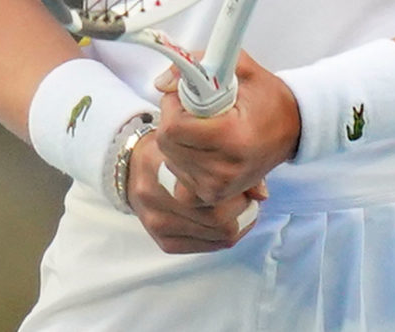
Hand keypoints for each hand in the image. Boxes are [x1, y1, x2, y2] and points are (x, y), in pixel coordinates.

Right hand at [124, 127, 265, 253]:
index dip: (238, 192)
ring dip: (235, 226)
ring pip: (215, 236)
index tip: (243, 184)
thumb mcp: (196, 146)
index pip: (213, 193)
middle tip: (245, 200)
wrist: (132, 167)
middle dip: (241, 211)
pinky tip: (225, 225)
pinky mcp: (162, 241)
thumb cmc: (173, 153)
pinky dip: (221, 238)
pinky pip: (204, 248)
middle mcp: (154, 197)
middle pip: (217, 220)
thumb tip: (261, 195)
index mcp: (161, 165)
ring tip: (238, 211)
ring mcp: (156, 222)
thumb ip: (230, 164)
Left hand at [150, 51, 300, 205]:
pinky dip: (184, 159)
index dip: (173, 106)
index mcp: (232, 137)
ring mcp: (220, 186)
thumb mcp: (239, 67)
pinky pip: (179, 176)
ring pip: (170, 160)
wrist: (293, 128)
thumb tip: (161, 83)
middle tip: (196, 111)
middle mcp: (226, 168)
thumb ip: (198, 66)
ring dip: (178, 141)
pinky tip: (203, 148)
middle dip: (173, 122)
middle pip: (168, 145)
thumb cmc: (267, 97)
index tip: (187, 96)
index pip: (173, 128)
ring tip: (205, 129)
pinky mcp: (216, 194)